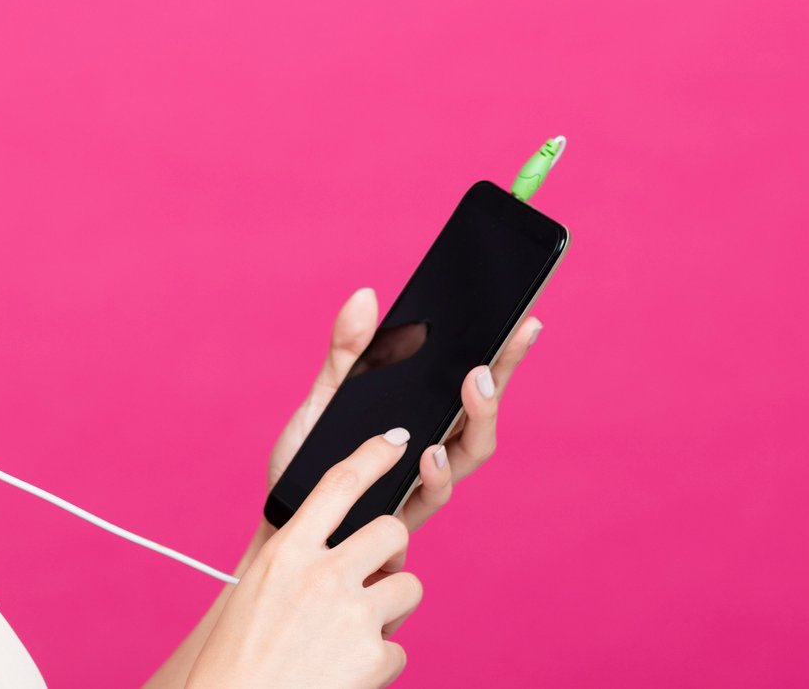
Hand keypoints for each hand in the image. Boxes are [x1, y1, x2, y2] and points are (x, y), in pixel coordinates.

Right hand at [189, 428, 426, 688]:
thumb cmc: (240, 656)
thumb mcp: (259, 590)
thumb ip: (302, 562)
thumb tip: (357, 554)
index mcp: (286, 552)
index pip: (339, 484)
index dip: (372, 455)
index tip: (395, 440)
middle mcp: (322, 575)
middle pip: (391, 531)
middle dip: (394, 550)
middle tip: (379, 571)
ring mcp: (352, 615)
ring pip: (409, 587)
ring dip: (391, 609)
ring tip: (356, 633)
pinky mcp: (374, 656)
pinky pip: (399, 648)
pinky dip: (380, 662)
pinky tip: (348, 673)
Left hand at [261, 287, 543, 571]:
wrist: (281, 512)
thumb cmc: (307, 456)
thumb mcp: (325, 394)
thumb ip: (347, 350)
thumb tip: (365, 296)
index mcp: (420, 413)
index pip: (473, 380)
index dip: (504, 354)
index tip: (526, 320)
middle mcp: (432, 445)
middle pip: (482, 415)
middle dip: (499, 383)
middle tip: (491, 358)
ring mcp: (422, 480)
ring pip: (470, 453)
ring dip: (477, 422)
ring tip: (473, 390)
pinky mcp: (402, 513)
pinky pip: (432, 497)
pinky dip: (438, 475)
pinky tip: (431, 453)